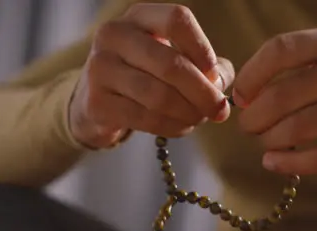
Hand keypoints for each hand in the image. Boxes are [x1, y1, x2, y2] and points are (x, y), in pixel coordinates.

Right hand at [70, 3, 233, 147]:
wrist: (98, 99)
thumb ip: (207, 66)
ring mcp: (101, 68)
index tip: (215, 74)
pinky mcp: (97, 102)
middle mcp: (115, 35)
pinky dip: (174, 127)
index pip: (177, 20)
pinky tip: (183, 127)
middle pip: (171, 64)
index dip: (202, 48)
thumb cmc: (146, 74)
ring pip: (160, 96)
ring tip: (201, 119)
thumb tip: (220, 84)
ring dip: (189, 113)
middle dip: (203, 93)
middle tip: (219, 110)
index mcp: (139, 17)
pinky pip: (147, 119)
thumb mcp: (174, 58)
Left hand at [233, 26, 316, 174]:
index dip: (251, 75)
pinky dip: (292, 163)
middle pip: (284, 95)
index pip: (281, 50)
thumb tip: (252, 91)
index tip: (240, 94)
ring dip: (270, 140)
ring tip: (263, 142)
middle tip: (247, 125)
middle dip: (254, 116)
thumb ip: (305, 63)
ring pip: (300, 128)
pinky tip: (274, 163)